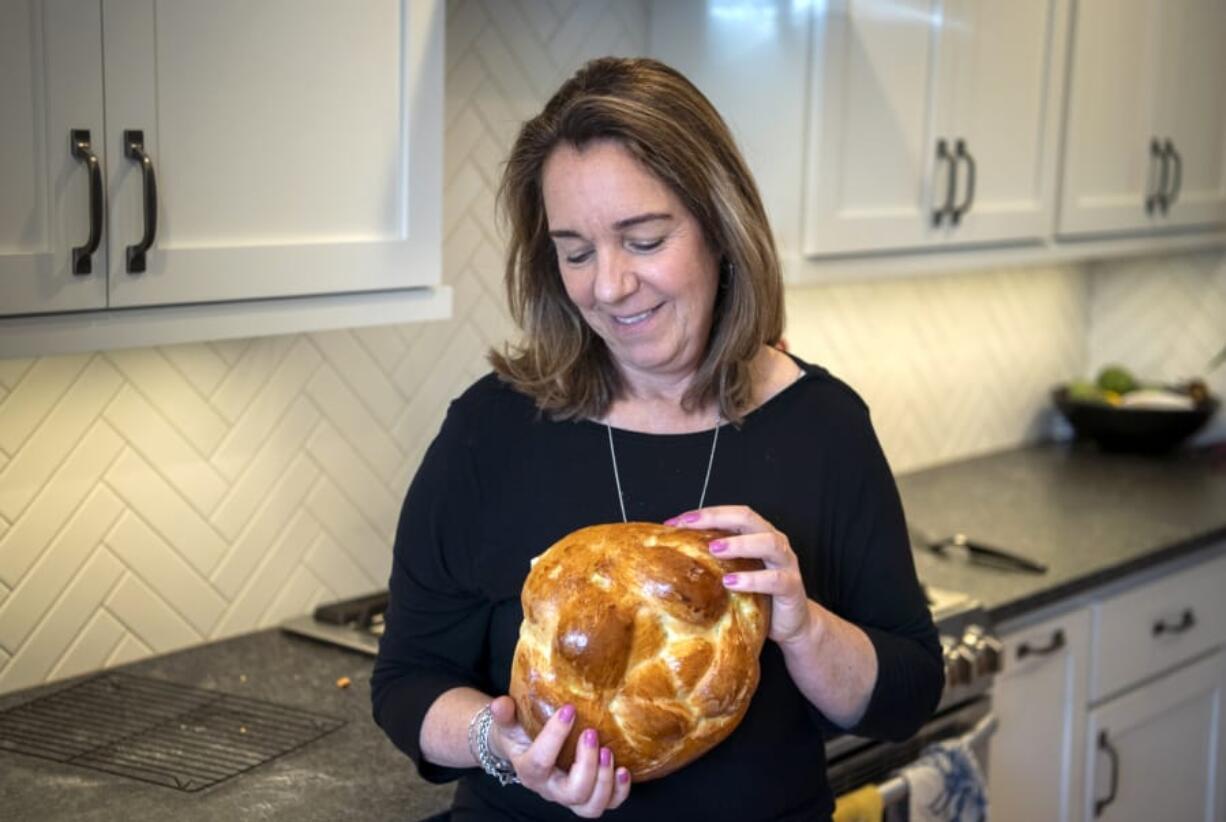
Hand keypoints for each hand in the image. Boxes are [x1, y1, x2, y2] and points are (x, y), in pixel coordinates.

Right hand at [486, 695, 630, 817]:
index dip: (555, 736)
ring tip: (609, 752)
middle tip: (592, 733)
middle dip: (587, 765)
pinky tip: (624, 770)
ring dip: (604, 781)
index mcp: (529, 771)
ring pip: (590, 806)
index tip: (569, 708)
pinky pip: (608, 804)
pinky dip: (619, 792)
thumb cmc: (519, 734)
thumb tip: (500, 704)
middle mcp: (550, 789)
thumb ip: (504, 715)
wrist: (524, 750)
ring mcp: (571, 795)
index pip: (540, 761)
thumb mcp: (508, 724)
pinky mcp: (589, 795)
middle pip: (571, 792)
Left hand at [666, 506, 815, 646]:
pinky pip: (775, 579)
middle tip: (691, 525)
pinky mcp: (792, 587)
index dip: (705, 514)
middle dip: (718, 518)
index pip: (731, 514)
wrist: (791, 623)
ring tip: (714, 550)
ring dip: (739, 544)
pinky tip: (732, 582)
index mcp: (757, 534)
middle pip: (748, 519)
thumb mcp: (734, 573)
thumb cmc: (757, 594)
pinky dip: (753, 579)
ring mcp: (785, 563)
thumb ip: (715, 560)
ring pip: (768, 543)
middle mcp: (774, 542)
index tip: (676, 522)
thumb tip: (673, 554)